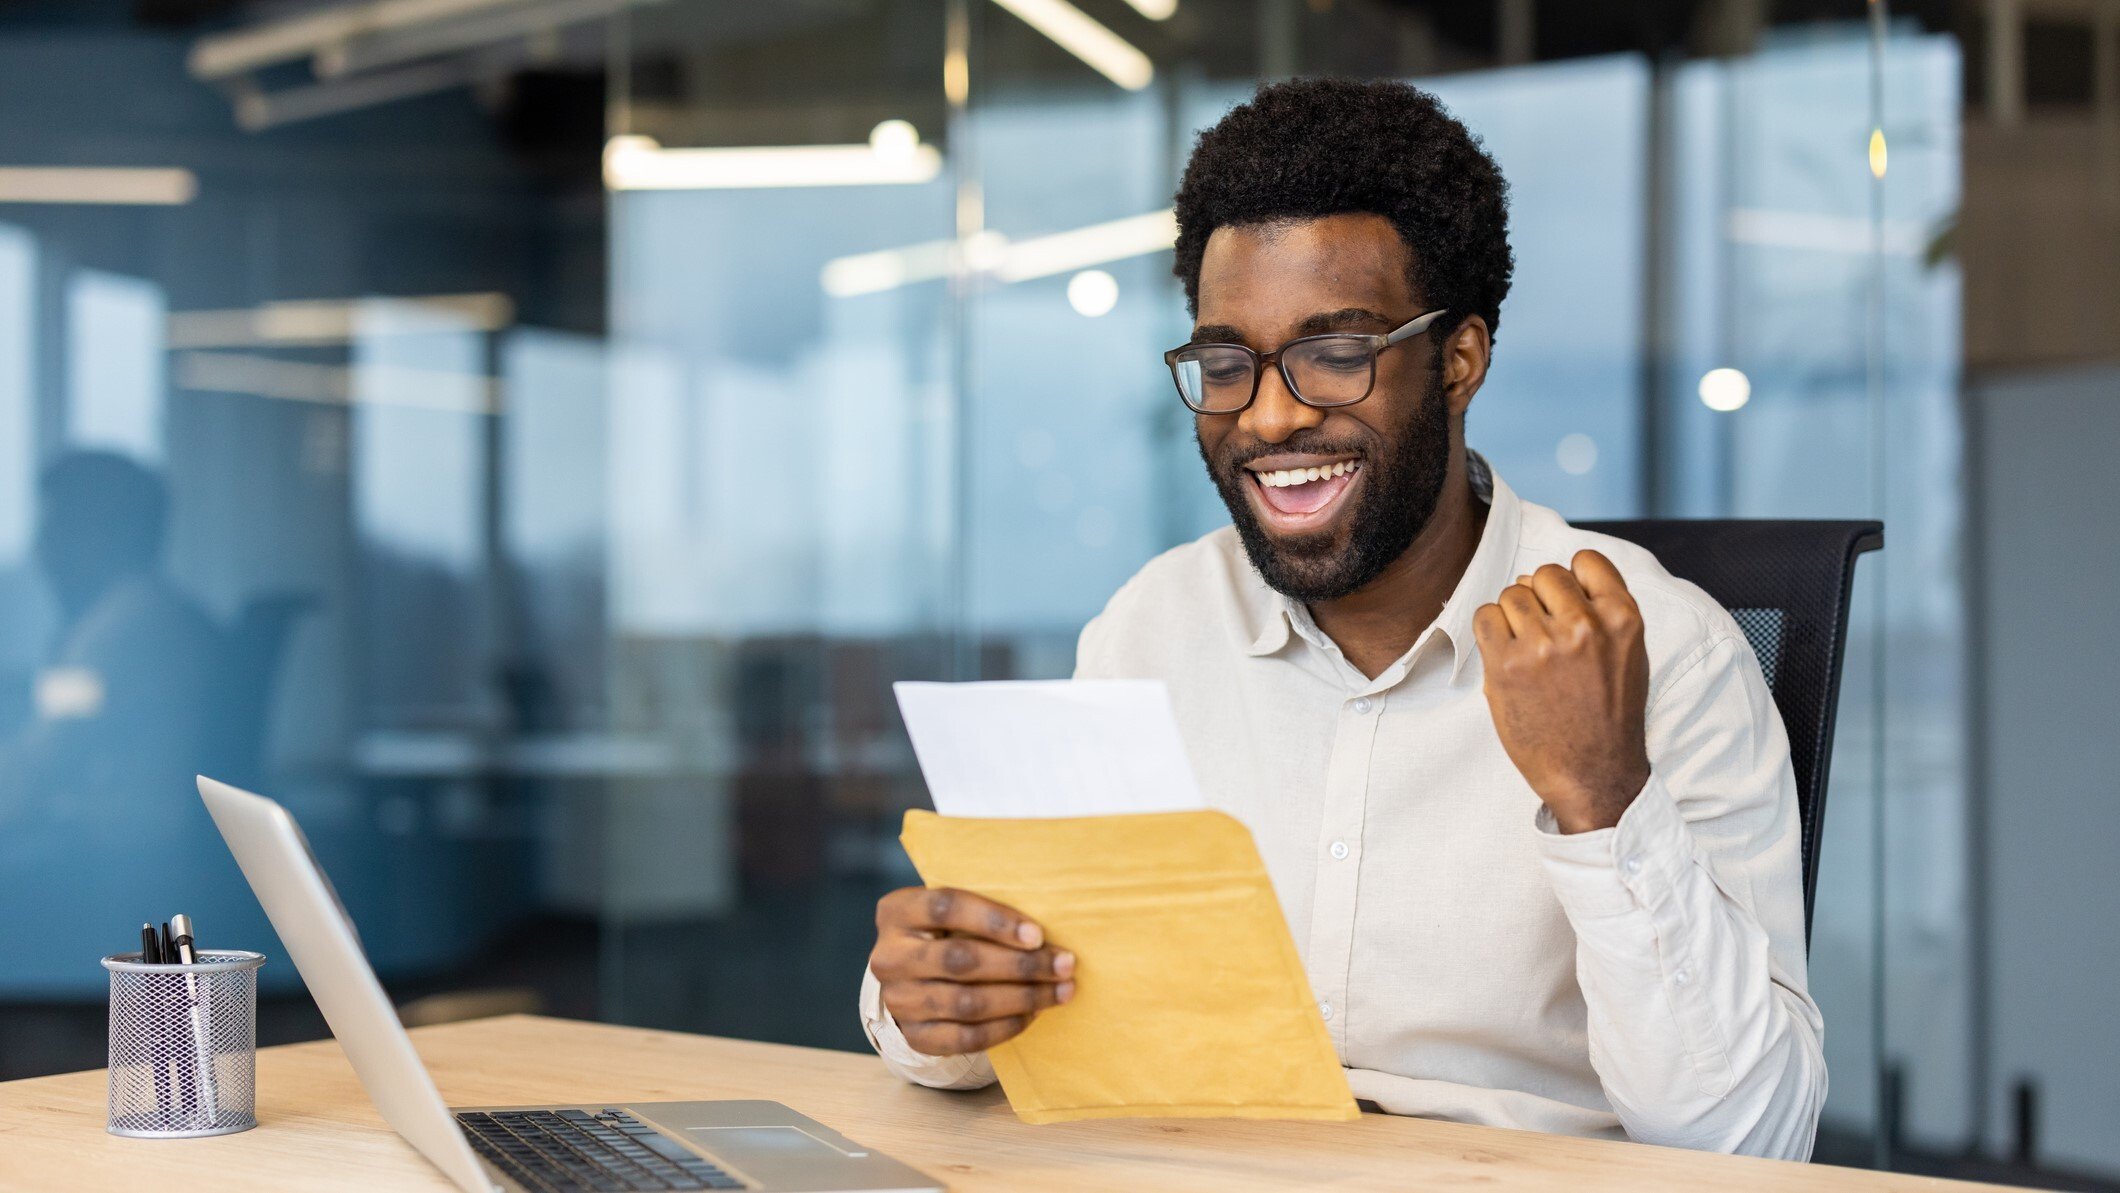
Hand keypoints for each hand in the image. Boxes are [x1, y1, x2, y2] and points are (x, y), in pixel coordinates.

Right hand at [869, 886, 1074, 1056]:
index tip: (1038, 934)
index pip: (946, 908)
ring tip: (1061, 991)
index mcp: (897, 911)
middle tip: (1065, 964)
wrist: (912, 979)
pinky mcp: (914, 1036)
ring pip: (968, 1003)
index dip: (995, 921)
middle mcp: (889, 956)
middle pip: (961, 960)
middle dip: (1021, 964)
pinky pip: (966, 1038)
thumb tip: (1045, 931)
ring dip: (1023, 997)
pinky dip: (1006, 1026)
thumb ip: (985, 911)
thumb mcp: (952, 911)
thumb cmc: (948, 932)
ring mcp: (898, 1000)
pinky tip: (1033, 1013)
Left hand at [1472, 550, 1651, 834]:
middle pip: (1543, 574)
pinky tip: (1505, 655)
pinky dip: (1490, 630)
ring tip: (1527, 651)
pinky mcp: (1506, 665)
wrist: (1593, 773)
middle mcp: (1585, 626)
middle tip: (1544, 634)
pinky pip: (1484, 617)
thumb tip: (1550, 579)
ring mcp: (1544, 644)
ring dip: (1513, 616)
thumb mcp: (1629, 655)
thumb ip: (1602, 613)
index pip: (1586, 561)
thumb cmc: (1609, 716)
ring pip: (1512, 593)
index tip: (1566, 603)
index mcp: (1623, 618)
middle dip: (1540, 597)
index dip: (1572, 579)